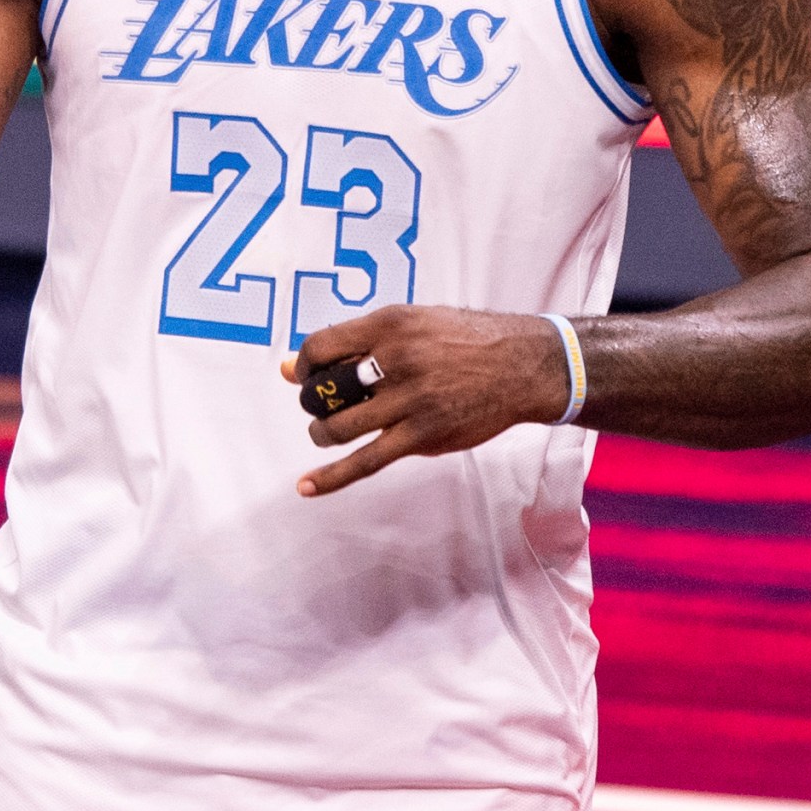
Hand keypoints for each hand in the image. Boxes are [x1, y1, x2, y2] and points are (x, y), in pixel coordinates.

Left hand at [286, 306, 571, 496]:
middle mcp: (396, 361)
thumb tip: (288, 368)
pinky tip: (306, 486)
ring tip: (329, 430)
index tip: (312, 375)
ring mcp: (410, 401)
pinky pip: (367, 461)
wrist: (522, 364)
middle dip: (315, 401)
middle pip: (325, 389)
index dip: (307, 366)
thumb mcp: (410, 324)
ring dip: (323, 432)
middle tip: (325, 403)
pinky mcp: (423, 435)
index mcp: (389, 326)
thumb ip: (352, 343)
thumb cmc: (461, 341)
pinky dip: (332, 476)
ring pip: (340, 427)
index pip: (321, 347)